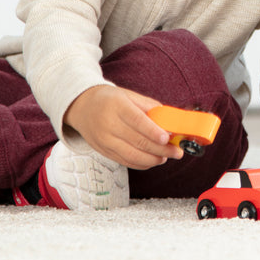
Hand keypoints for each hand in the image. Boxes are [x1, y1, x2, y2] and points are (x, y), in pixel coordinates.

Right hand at [64, 84, 184, 168]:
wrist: (82, 107)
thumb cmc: (110, 99)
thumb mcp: (129, 95)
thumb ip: (149, 106)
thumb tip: (169, 120)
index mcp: (116, 106)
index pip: (137, 121)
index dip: (153, 131)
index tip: (168, 138)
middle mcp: (108, 125)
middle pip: (137, 141)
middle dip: (160, 149)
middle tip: (177, 151)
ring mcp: (104, 141)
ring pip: (131, 155)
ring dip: (152, 159)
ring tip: (167, 156)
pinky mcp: (103, 151)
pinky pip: (124, 161)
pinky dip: (141, 163)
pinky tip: (153, 160)